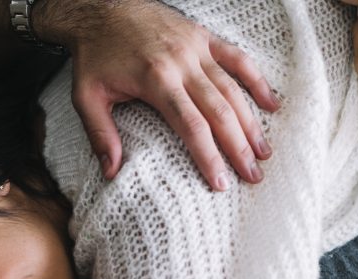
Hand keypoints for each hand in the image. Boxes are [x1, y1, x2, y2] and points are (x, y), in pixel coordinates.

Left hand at [34, 0, 279, 188]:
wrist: (101, 8)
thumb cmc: (94, 55)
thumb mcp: (86, 96)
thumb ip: (100, 135)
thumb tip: (111, 173)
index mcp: (156, 79)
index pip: (191, 125)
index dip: (208, 156)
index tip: (220, 183)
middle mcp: (182, 63)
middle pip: (219, 111)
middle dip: (238, 147)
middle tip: (253, 176)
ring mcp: (196, 48)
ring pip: (232, 88)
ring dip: (251, 121)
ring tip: (263, 152)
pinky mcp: (203, 36)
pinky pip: (236, 58)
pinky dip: (256, 80)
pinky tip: (271, 104)